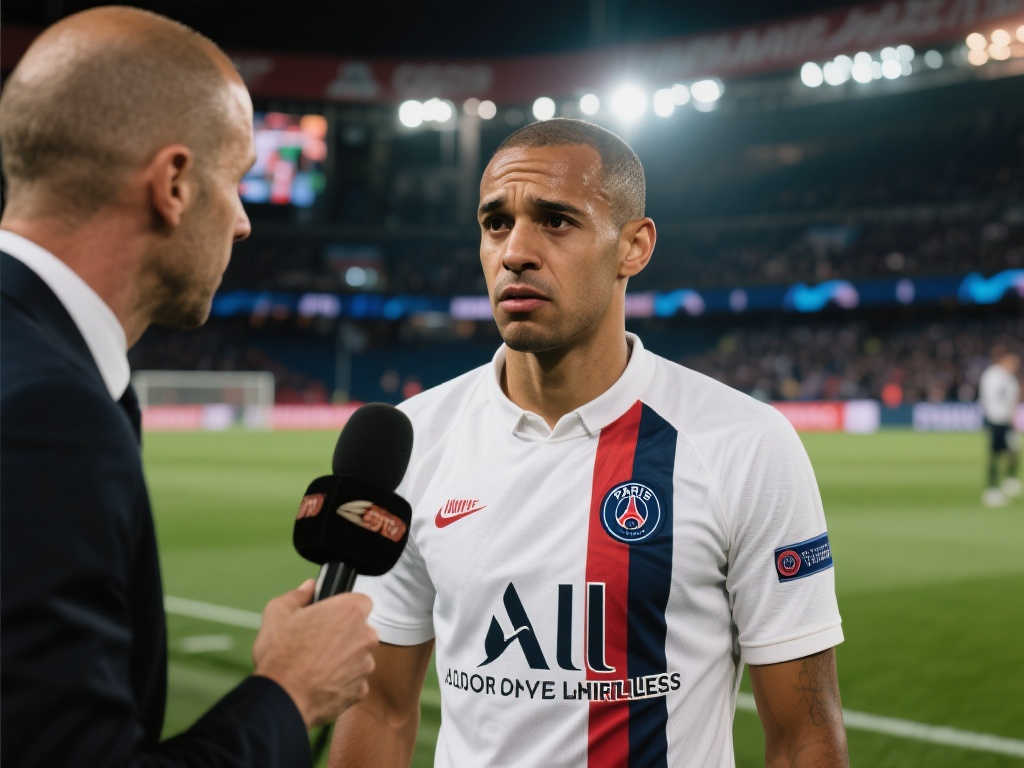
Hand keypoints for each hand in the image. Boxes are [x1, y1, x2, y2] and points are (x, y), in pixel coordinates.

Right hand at [252, 580, 378, 727]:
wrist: (282, 698)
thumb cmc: (281, 654)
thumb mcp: (278, 612)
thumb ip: (298, 595)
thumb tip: (308, 587)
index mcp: (351, 611)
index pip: (361, 602)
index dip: (345, 609)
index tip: (330, 617)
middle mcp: (365, 636)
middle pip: (361, 631)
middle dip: (344, 635)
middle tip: (318, 643)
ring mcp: (365, 665)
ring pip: (358, 657)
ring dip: (343, 660)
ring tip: (315, 666)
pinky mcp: (361, 690)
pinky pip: (353, 681)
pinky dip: (341, 683)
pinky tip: (320, 683)